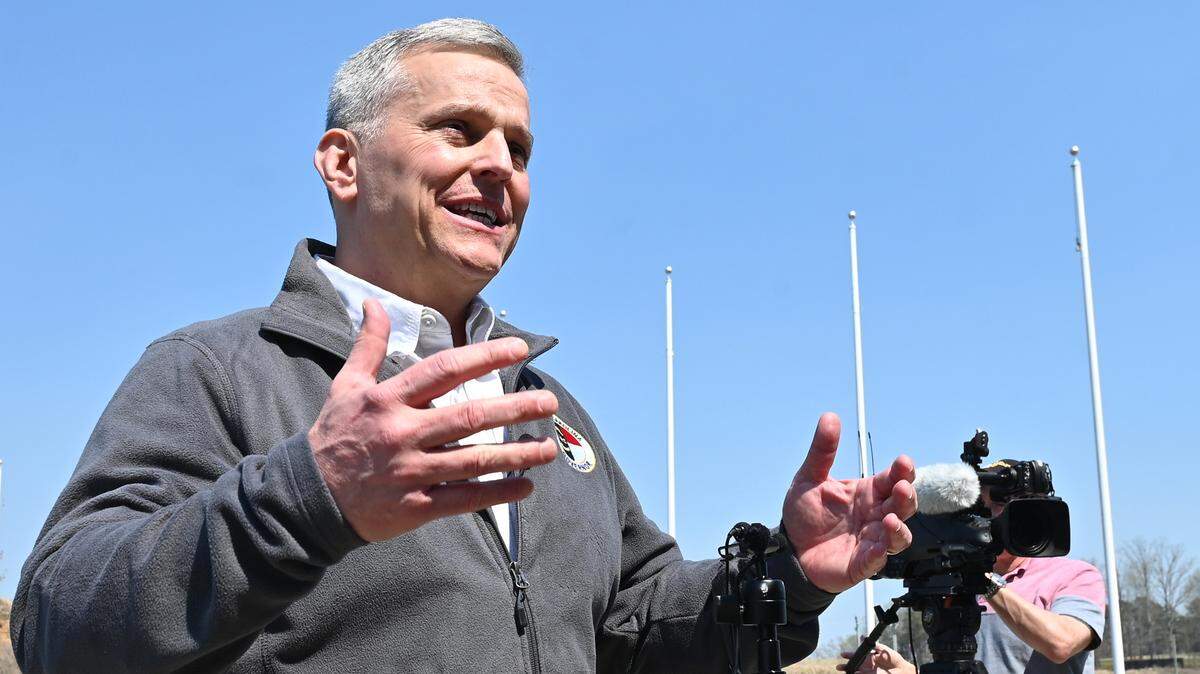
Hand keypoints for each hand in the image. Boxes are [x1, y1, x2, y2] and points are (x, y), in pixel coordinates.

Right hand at [308, 299, 558, 540]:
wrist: (307, 497)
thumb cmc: (334, 435)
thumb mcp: (346, 386)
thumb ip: (369, 346)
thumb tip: (374, 303)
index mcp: (388, 400)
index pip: (443, 371)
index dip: (483, 357)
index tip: (518, 349)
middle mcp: (402, 433)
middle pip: (469, 417)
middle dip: (514, 408)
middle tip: (549, 401)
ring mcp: (409, 472)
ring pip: (473, 460)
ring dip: (516, 454)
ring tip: (549, 446)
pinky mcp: (414, 507)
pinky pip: (463, 499)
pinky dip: (496, 493)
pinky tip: (525, 486)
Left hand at [783, 413, 916, 592]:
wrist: (789, 548)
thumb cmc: (805, 513)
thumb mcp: (809, 478)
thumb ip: (822, 451)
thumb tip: (829, 417)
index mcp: (867, 493)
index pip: (892, 479)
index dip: (902, 471)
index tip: (904, 462)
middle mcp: (875, 515)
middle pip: (903, 506)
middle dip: (907, 496)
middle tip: (902, 487)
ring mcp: (871, 540)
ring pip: (899, 536)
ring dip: (899, 528)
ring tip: (889, 519)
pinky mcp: (861, 564)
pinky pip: (877, 562)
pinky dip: (879, 555)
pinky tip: (877, 547)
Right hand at [837, 644, 915, 673]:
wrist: (902, 669)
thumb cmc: (893, 659)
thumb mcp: (883, 649)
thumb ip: (873, 644)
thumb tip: (863, 637)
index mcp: (869, 657)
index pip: (857, 656)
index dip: (849, 655)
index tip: (843, 654)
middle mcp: (868, 665)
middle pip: (854, 665)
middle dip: (846, 666)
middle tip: (839, 667)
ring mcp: (869, 671)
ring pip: (856, 671)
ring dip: (849, 671)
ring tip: (844, 670)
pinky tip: (854, 673)